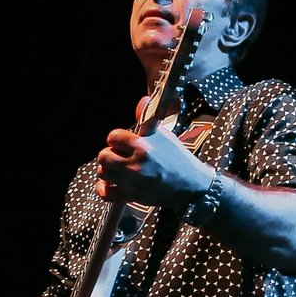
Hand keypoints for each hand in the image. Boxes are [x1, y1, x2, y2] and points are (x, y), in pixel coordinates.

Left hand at [95, 121, 217, 205]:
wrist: (192, 185)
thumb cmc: (179, 159)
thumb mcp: (165, 135)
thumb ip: (148, 118)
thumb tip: (143, 100)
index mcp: (143, 146)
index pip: (113, 136)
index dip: (116, 138)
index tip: (121, 142)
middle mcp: (137, 164)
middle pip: (104, 156)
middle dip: (109, 154)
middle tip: (118, 155)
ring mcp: (134, 181)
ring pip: (104, 172)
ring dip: (107, 170)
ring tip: (116, 169)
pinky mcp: (133, 196)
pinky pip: (106, 194)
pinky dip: (104, 189)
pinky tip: (108, 184)